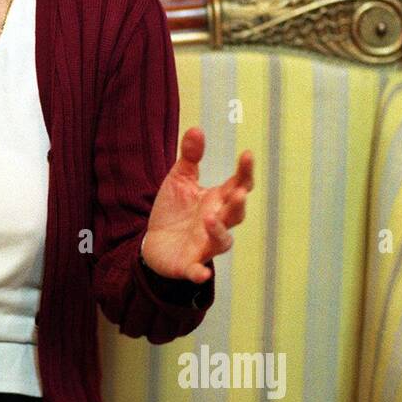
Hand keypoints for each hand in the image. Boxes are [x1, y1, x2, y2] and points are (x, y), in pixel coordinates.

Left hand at [140, 127, 252, 283]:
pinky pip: (198, 270)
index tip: (247, 154)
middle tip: (239, 191)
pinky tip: (201, 273)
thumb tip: (196, 128)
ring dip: (218, 230)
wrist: (153, 243)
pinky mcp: (189, 264)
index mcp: (218, 200)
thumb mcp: (179, 180)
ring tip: (210, 218)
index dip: (245, 171)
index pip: (239, 184)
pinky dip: (200, 272)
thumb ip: (189, 157)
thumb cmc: (174, 211)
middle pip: (236, 213)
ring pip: (222, 240)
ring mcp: (205, 244)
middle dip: (239, 203)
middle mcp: (217, 222)